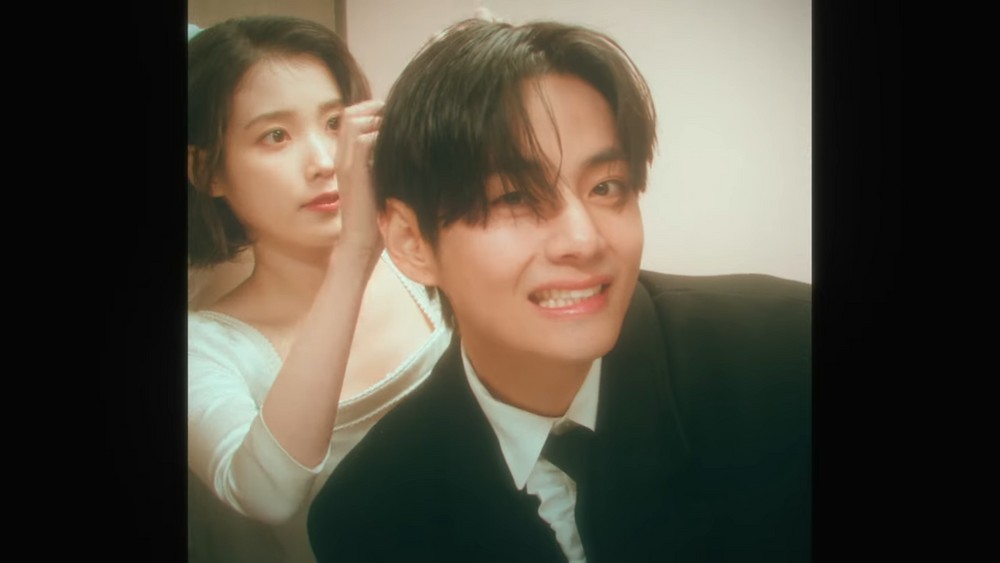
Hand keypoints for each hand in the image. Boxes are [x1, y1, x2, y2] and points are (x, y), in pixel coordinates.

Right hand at [334, 99, 384, 261]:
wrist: (360, 242)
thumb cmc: (376, 218)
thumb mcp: (381, 183)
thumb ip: (385, 164)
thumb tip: (407, 149)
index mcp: (347, 159)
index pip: (353, 117)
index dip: (373, 111)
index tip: (394, 120)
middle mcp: (342, 156)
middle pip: (351, 113)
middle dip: (376, 109)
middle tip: (397, 120)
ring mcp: (346, 163)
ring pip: (355, 120)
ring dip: (378, 121)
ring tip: (396, 135)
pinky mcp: (353, 173)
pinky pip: (363, 140)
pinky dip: (380, 137)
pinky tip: (395, 150)